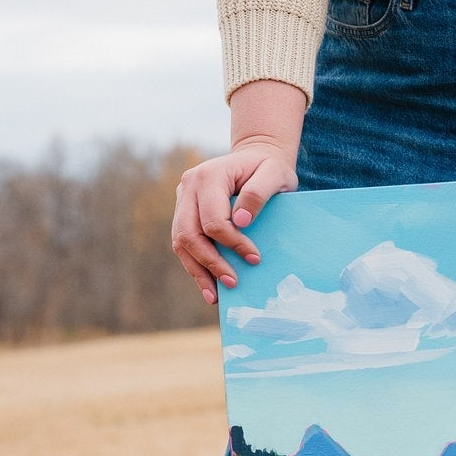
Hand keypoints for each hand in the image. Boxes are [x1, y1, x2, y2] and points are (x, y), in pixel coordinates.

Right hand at [171, 79, 306, 302]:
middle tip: (233, 283)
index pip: (213, 220)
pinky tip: (209, 287)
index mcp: (208, 176)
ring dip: (198, 270)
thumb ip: (258, 193)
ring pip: (180, 242)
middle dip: (211, 262)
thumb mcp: (275, 173)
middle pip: (189, 233)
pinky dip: (195, 266)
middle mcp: (188, 186)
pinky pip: (183, 244)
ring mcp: (183, 200)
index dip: (232, 243)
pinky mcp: (184, 212)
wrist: (256, 159)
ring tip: (215, 296)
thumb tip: (241, 222)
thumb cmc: (269, 167)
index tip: (255, 258)